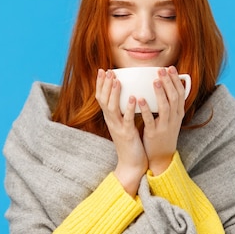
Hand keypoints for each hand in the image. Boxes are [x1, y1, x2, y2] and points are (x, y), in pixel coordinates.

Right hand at [95, 69, 146, 195]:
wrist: (131, 163)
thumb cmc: (130, 142)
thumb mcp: (124, 124)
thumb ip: (123, 110)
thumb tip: (129, 94)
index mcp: (110, 118)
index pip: (101, 98)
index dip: (101, 84)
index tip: (103, 70)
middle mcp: (111, 121)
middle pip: (103, 100)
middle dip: (105, 84)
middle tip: (108, 71)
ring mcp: (118, 128)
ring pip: (112, 108)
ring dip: (114, 93)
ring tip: (117, 81)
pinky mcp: (127, 134)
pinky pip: (127, 119)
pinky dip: (129, 108)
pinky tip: (133, 98)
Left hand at [139, 66, 185, 174]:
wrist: (161, 157)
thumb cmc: (163, 134)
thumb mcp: (171, 119)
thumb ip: (170, 104)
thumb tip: (167, 86)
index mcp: (178, 113)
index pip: (180, 93)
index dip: (176, 80)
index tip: (170, 68)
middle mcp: (174, 118)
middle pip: (174, 97)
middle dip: (168, 82)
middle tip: (161, 70)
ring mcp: (165, 126)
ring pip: (165, 106)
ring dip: (160, 92)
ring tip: (154, 80)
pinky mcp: (154, 133)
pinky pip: (150, 119)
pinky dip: (146, 108)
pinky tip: (140, 99)